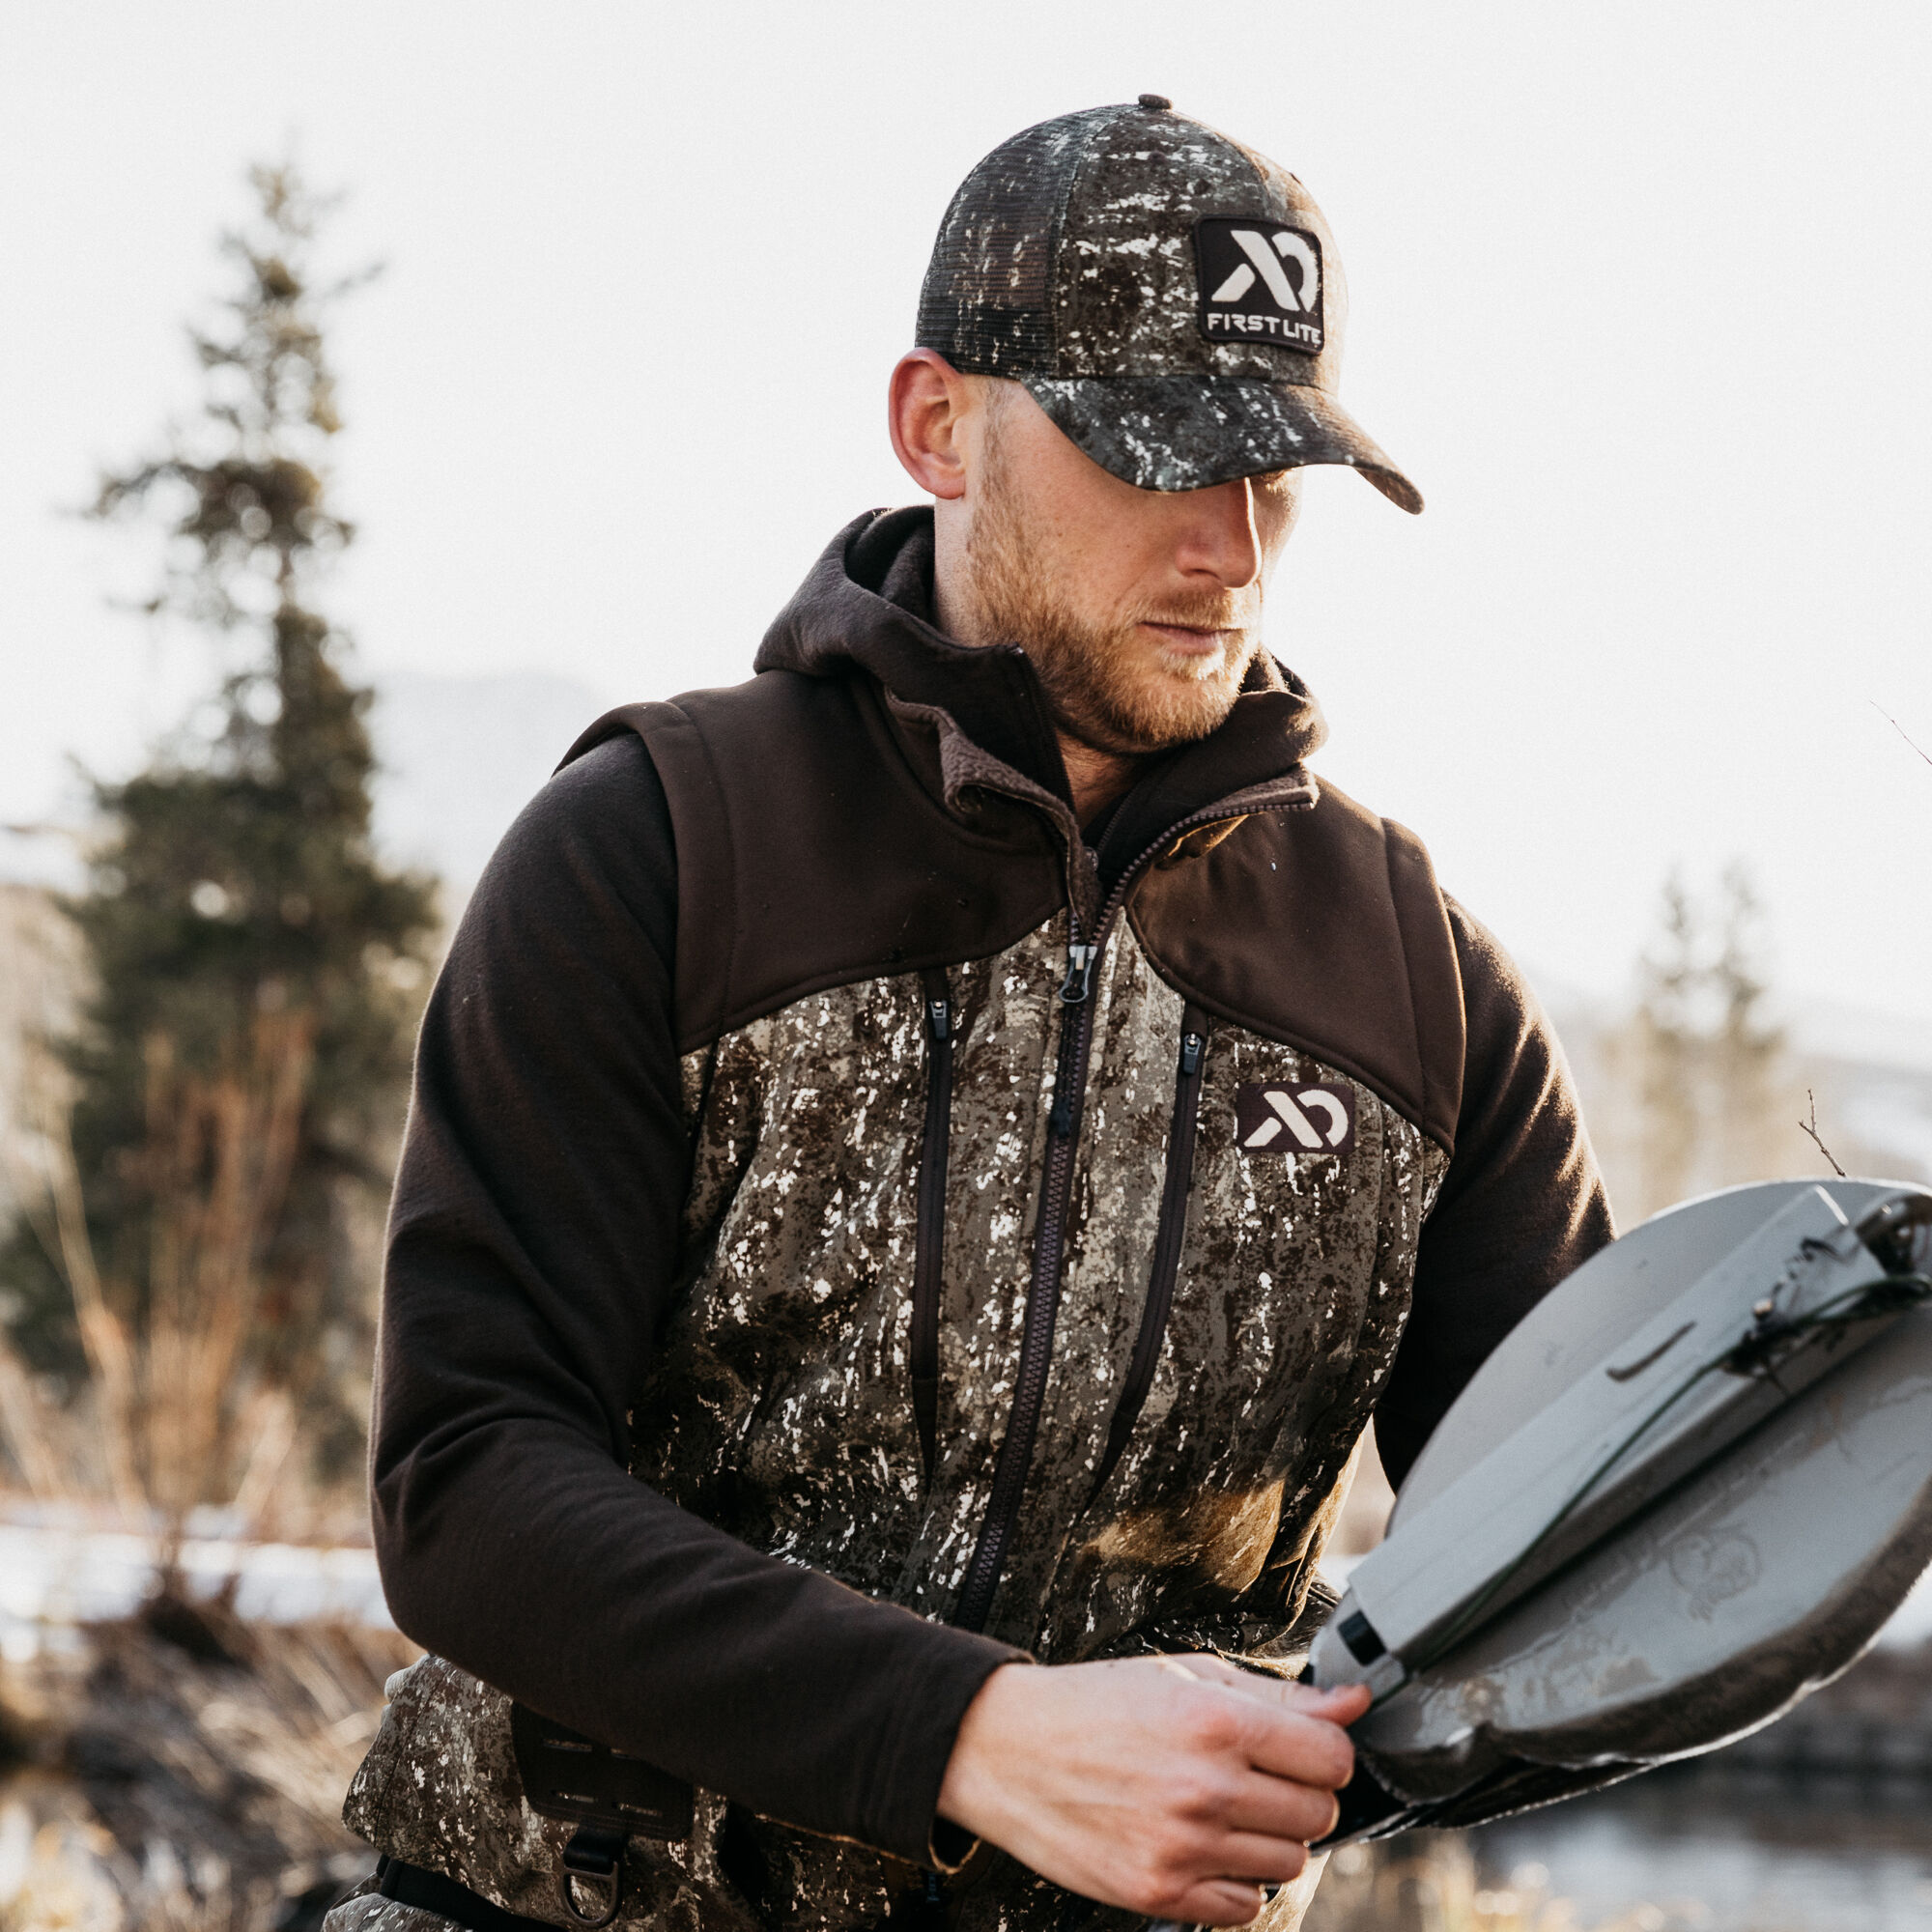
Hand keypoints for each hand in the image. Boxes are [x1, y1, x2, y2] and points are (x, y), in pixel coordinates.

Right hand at [936, 1655, 1370, 1925]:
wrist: (1006, 1749)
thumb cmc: (1094, 1704)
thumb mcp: (1185, 1676)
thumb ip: (1276, 1696)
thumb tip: (1352, 1703)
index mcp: (1216, 1721)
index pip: (1332, 1757)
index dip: (1326, 1752)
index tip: (1304, 1750)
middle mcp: (1205, 1786)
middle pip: (1318, 1813)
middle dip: (1300, 1795)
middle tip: (1258, 1778)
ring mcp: (1183, 1846)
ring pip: (1288, 1863)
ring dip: (1269, 1839)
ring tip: (1224, 1810)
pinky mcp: (1159, 1891)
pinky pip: (1244, 1906)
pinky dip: (1235, 1881)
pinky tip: (1205, 1847)